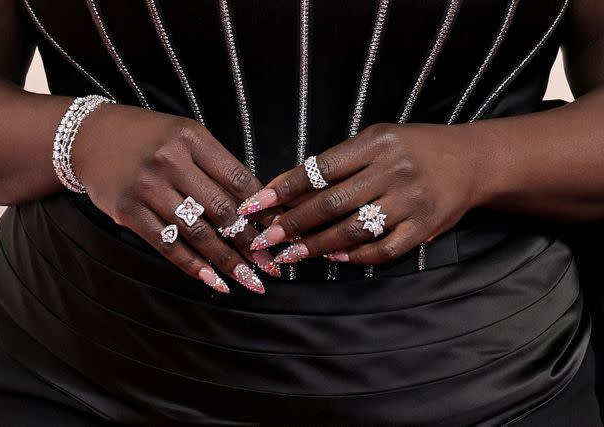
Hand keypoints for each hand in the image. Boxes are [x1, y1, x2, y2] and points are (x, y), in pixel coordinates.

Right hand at [73, 103, 281, 293]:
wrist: (88, 136)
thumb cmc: (148, 138)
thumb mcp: (185, 136)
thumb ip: (216, 166)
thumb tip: (256, 207)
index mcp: (192, 138)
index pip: (238, 179)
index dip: (263, 210)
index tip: (280, 232)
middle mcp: (170, 161)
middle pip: (221, 209)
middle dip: (252, 242)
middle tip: (272, 266)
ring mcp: (147, 187)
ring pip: (197, 232)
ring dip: (227, 261)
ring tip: (251, 280)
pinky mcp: (128, 212)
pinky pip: (166, 245)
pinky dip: (193, 266)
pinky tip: (214, 281)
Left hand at [238, 123, 483, 265]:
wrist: (472, 160)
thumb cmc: (415, 148)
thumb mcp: (378, 140)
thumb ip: (340, 162)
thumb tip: (291, 189)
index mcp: (376, 143)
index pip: (319, 169)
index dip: (283, 188)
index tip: (255, 204)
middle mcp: (394, 170)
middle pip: (332, 202)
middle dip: (293, 223)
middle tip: (265, 239)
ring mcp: (411, 200)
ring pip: (355, 229)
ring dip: (318, 245)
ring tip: (291, 254)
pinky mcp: (426, 225)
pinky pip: (386, 248)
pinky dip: (358, 256)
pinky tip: (337, 258)